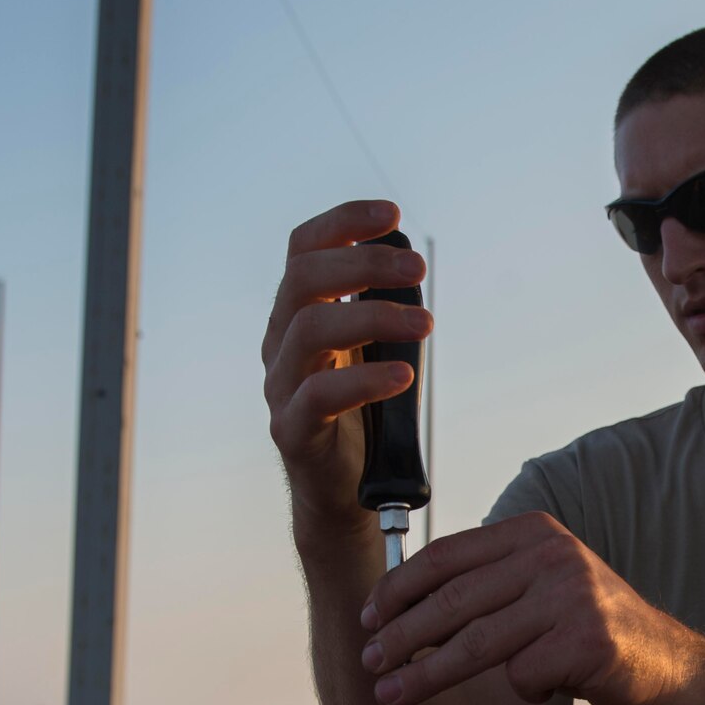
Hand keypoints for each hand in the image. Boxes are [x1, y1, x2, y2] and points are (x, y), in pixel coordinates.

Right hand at [261, 200, 430, 537]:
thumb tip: (409, 265)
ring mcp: (281, 386)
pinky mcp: (292, 430)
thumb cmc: (361, 413)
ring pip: (310, 331)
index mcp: (297, 313)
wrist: (344, 490)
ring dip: (373, 317)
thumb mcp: (369, 348)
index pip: (304, 249)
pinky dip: (364, 380)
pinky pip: (319, 396)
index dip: (343, 222)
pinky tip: (403, 376)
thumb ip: (379, 309)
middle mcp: (281, 342)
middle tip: (419, 271)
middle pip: (304, 279)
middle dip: (364, 264)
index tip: (391, 215)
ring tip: (424, 323)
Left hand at [359, 512, 704, 704]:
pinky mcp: (587, 641)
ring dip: (424, 676)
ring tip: (391, 696)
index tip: (370, 617)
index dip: (399, 589)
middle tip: (370, 662)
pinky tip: (540, 689)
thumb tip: (401, 611)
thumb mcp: (541, 587)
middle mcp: (553, 556)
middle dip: (401, 637)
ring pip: (475, 644)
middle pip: (452, 602)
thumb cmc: (591, 631)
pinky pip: (521, 675)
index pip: (446, 556)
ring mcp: (573, 596)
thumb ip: (487, 587)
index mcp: (534, 533)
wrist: (669, 664)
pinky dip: (522, 690)